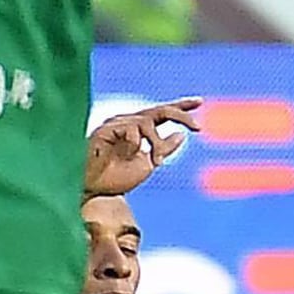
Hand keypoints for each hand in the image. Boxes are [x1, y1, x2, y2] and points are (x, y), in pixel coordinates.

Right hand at [85, 97, 203, 195]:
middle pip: (161, 109)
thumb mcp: (148, 164)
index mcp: (140, 130)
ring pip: (148, 121)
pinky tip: (126, 155)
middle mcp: (129, 123)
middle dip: (181, 115)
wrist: (93, 191)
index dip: (181, 106)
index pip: (163, 112)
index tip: (200, 102)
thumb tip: (182, 134)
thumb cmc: (115, 178)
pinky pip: (132, 128)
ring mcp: (117, 124)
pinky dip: (136, 143)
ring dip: (157, 143)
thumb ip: (164, 148)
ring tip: (157, 161)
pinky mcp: (106, 129)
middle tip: (198, 127)